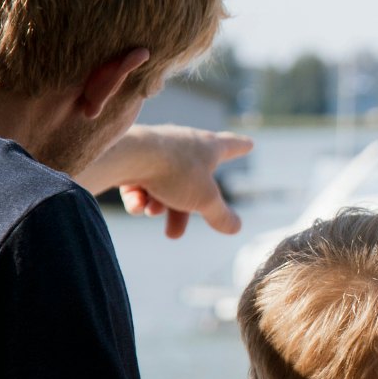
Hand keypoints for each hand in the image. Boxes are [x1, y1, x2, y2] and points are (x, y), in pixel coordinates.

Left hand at [84, 125, 253, 238]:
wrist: (128, 157)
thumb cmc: (175, 171)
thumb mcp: (205, 200)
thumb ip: (220, 215)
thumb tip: (236, 227)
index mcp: (208, 147)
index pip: (231, 146)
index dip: (241, 147)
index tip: (249, 144)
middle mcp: (184, 144)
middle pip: (191, 182)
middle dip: (182, 211)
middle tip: (174, 235)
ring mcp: (157, 149)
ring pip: (164, 185)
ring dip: (159, 205)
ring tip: (152, 212)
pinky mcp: (133, 157)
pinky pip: (140, 182)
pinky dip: (139, 197)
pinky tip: (136, 205)